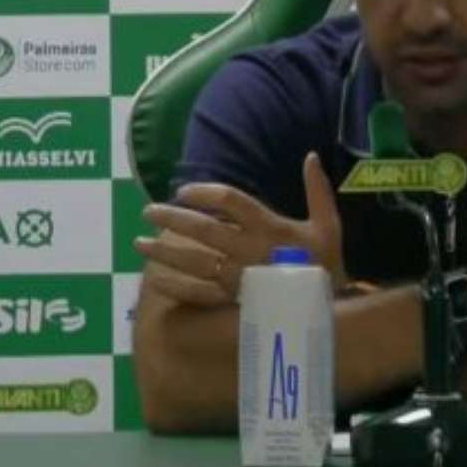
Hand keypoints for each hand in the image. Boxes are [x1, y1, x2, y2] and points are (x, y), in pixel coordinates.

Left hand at [134, 152, 345, 306]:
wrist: (328, 310)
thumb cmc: (325, 265)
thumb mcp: (328, 224)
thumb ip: (317, 190)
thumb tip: (311, 155)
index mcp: (270, 226)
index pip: (231, 201)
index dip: (204, 192)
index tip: (183, 191)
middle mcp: (248, 249)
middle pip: (204, 229)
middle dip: (172, 218)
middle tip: (147, 211)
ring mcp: (238, 277)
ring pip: (194, 261)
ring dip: (164, 252)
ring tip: (138, 243)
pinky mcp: (233, 301)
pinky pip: (199, 294)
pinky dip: (176, 287)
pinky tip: (156, 280)